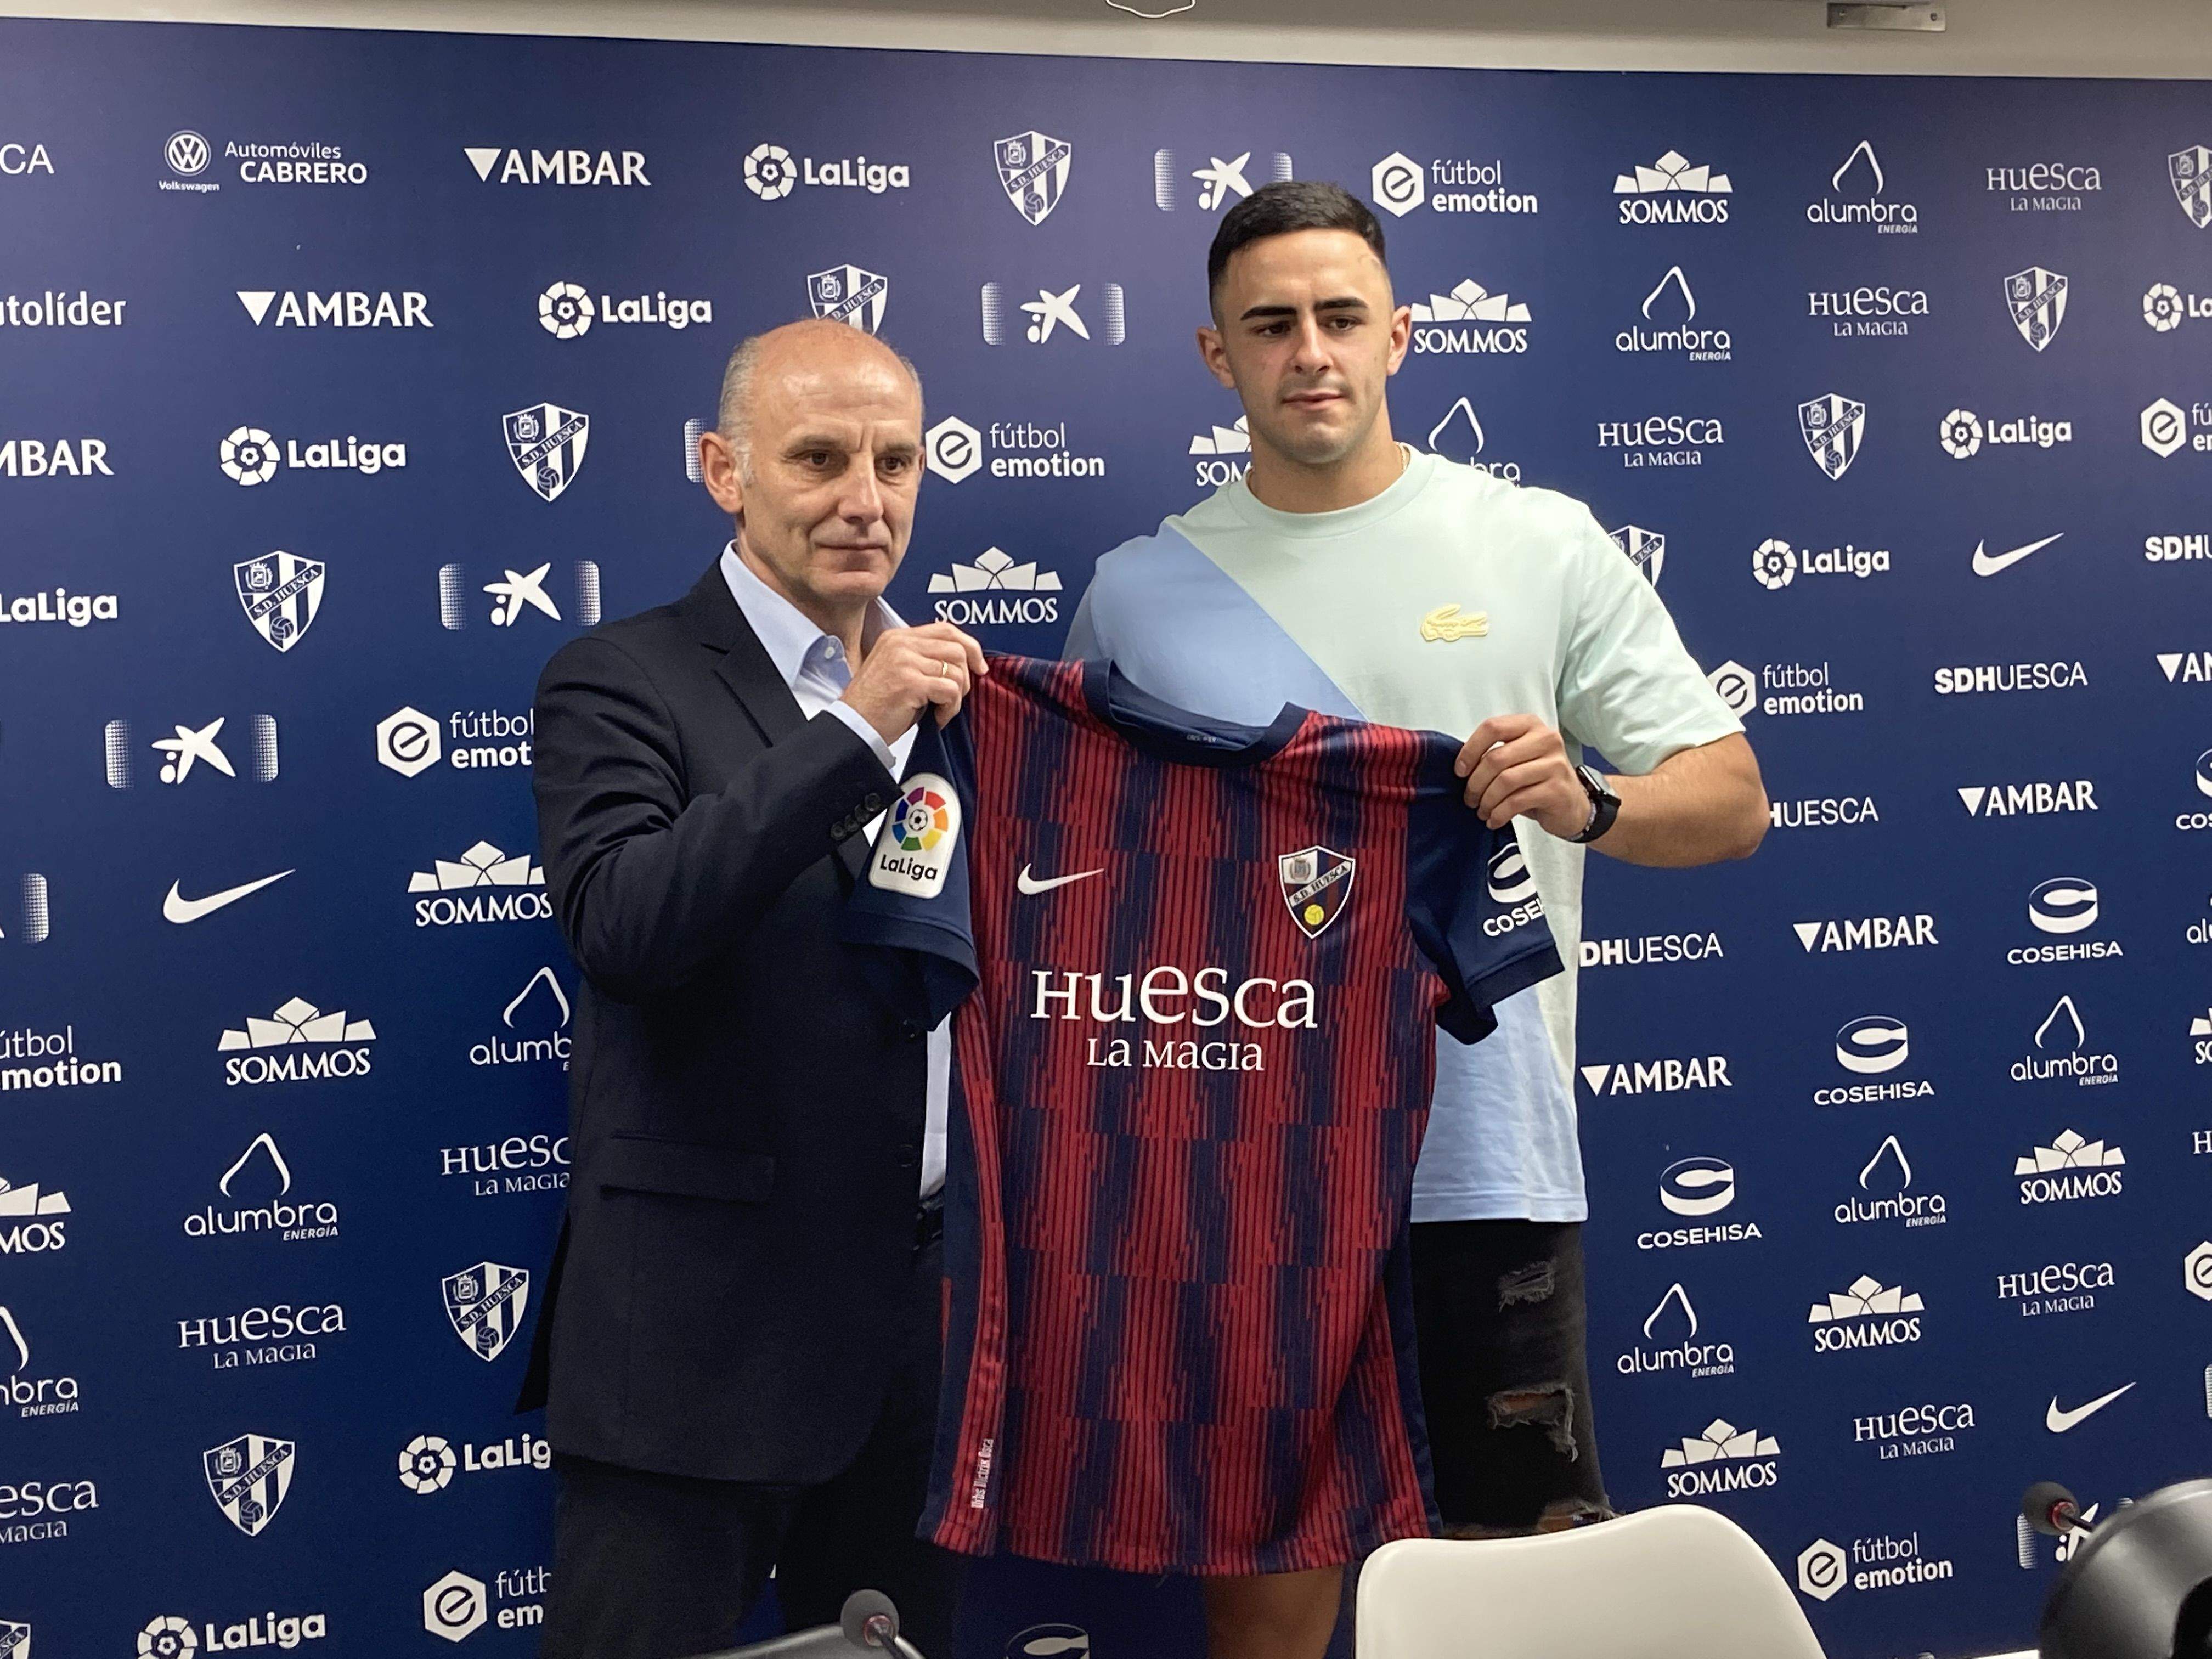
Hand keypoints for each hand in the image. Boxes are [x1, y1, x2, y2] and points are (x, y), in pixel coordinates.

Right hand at [840, 622, 986, 742]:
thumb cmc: (876, 705)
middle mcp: (901, 644)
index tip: (978, 666)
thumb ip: (923, 658)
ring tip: (941, 709)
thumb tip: (962, 661)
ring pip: (956, 672)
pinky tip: (937, 717)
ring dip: (956, 697)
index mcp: (898, 637)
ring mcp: (904, 662)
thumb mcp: (898, 670)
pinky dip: (950, 708)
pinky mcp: (910, 683)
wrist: (854, 726)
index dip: (970, 647)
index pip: (946, 629)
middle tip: (955, 696)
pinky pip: (950, 691)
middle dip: (965, 676)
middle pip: (956, 649)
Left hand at [1454, 714, 1589, 837]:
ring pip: (1505, 781)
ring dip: (1486, 800)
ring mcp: (1555, 764)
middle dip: (1475, 782)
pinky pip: (1517, 801)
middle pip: (1496, 758)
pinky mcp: (1557, 790)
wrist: (1571, 805)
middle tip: (1469, 798)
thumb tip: (1462, 767)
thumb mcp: (1517, 759)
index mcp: (1530, 725)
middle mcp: (1546, 739)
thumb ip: (1494, 754)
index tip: (1460, 770)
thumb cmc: (1539, 780)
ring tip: (1482, 810)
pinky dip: (1499, 813)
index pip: (1493, 727)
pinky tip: (1494, 819)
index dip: (1470, 750)